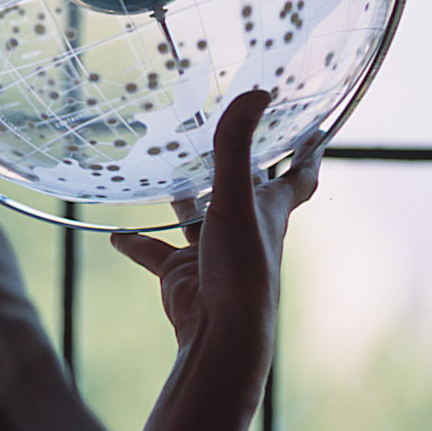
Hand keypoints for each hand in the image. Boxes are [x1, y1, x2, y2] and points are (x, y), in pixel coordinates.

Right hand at [112, 91, 322, 430]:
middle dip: (233, 164)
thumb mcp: (235, 201)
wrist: (219, 338)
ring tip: (160, 169)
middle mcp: (243, 229)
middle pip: (242, 190)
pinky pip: (155, 253)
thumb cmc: (240, 271)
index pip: (298, 176)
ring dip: (181, 198)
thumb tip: (256, 92)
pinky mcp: (181, 274)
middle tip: (217, 131)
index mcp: (269, 211)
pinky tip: (116, 234)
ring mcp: (211, 253)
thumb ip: (235, 147)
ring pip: (196, 217)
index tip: (315, 129)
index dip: (308, 152)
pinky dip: (137, 243)